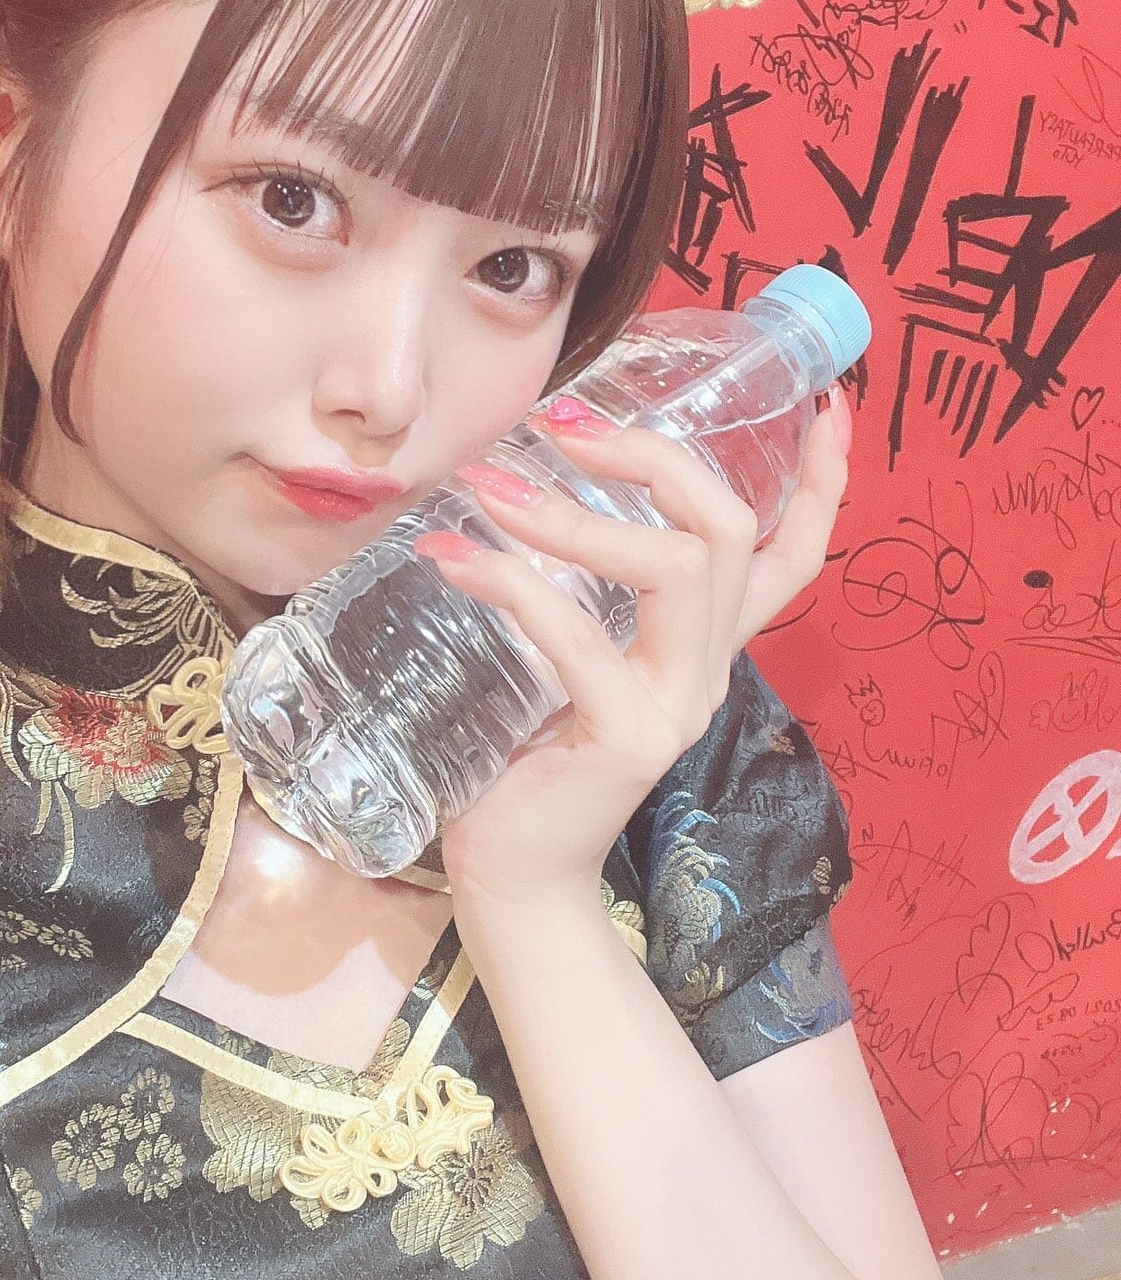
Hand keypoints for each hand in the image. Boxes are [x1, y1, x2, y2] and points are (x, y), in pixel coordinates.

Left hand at [416, 387, 851, 915]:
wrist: (517, 877)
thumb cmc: (531, 756)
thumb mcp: (569, 654)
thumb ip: (580, 590)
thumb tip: (520, 482)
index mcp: (707, 642)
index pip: (794, 554)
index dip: (822, 481)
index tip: (828, 402)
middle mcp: (708, 668)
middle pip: (727, 531)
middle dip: (654, 458)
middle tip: (563, 424)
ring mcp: (676, 704)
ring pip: (669, 567)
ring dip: (572, 515)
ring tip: (487, 487)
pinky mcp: (625, 738)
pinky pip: (575, 636)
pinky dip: (509, 583)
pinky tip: (450, 558)